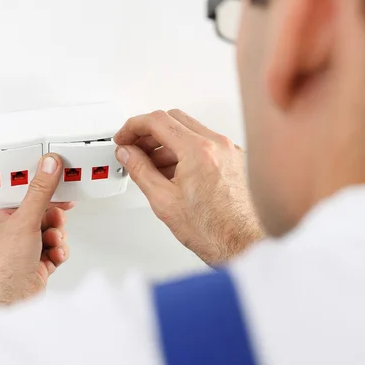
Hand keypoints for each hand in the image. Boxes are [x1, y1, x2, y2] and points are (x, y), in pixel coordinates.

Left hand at [0, 154, 72, 305]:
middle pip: (41, 216)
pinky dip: (58, 253)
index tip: (59, 184)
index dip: (43, 192)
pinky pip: (54, 251)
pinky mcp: (35, 266)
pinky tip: (54, 257)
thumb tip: (48, 166)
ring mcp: (22, 252)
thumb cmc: (2, 268)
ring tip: (52, 244)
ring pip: (51, 234)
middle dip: (53, 221)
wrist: (9, 303)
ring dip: (57, 238)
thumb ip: (40, 192)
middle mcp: (8, 236)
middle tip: (57, 220)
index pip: (24, 198)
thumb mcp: (24, 221)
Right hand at [114, 109, 263, 266]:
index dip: (133, 126)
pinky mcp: (235, 160)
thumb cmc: (212, 230)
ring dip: (167, 143)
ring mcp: (229, 151)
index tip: (124, 137)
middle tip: (134, 148)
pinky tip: (173, 171)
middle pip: (174, 120)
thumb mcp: (164, 200)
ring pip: (190, 131)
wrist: (240, 244)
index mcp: (199, 151)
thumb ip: (140, 170)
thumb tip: (128, 154)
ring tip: (151, 165)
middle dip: (149, 132)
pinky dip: (185, 151)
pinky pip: (205, 144)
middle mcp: (218, 145)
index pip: (158, 121)